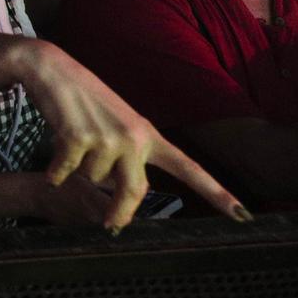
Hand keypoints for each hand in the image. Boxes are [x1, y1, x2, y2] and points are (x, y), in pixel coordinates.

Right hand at [7, 39, 247, 226]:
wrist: (54, 70)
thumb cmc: (85, 100)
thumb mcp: (118, 124)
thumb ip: (126, 156)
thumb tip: (116, 198)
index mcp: (149, 135)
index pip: (189, 168)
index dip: (217, 194)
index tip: (243, 215)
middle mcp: (134, 138)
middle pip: (135, 192)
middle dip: (120, 214)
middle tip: (111, 228)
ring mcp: (107, 139)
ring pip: (92, 179)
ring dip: (78, 168)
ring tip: (73, 139)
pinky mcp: (79, 139)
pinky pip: (66, 172)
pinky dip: (55, 171)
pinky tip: (53, 150)